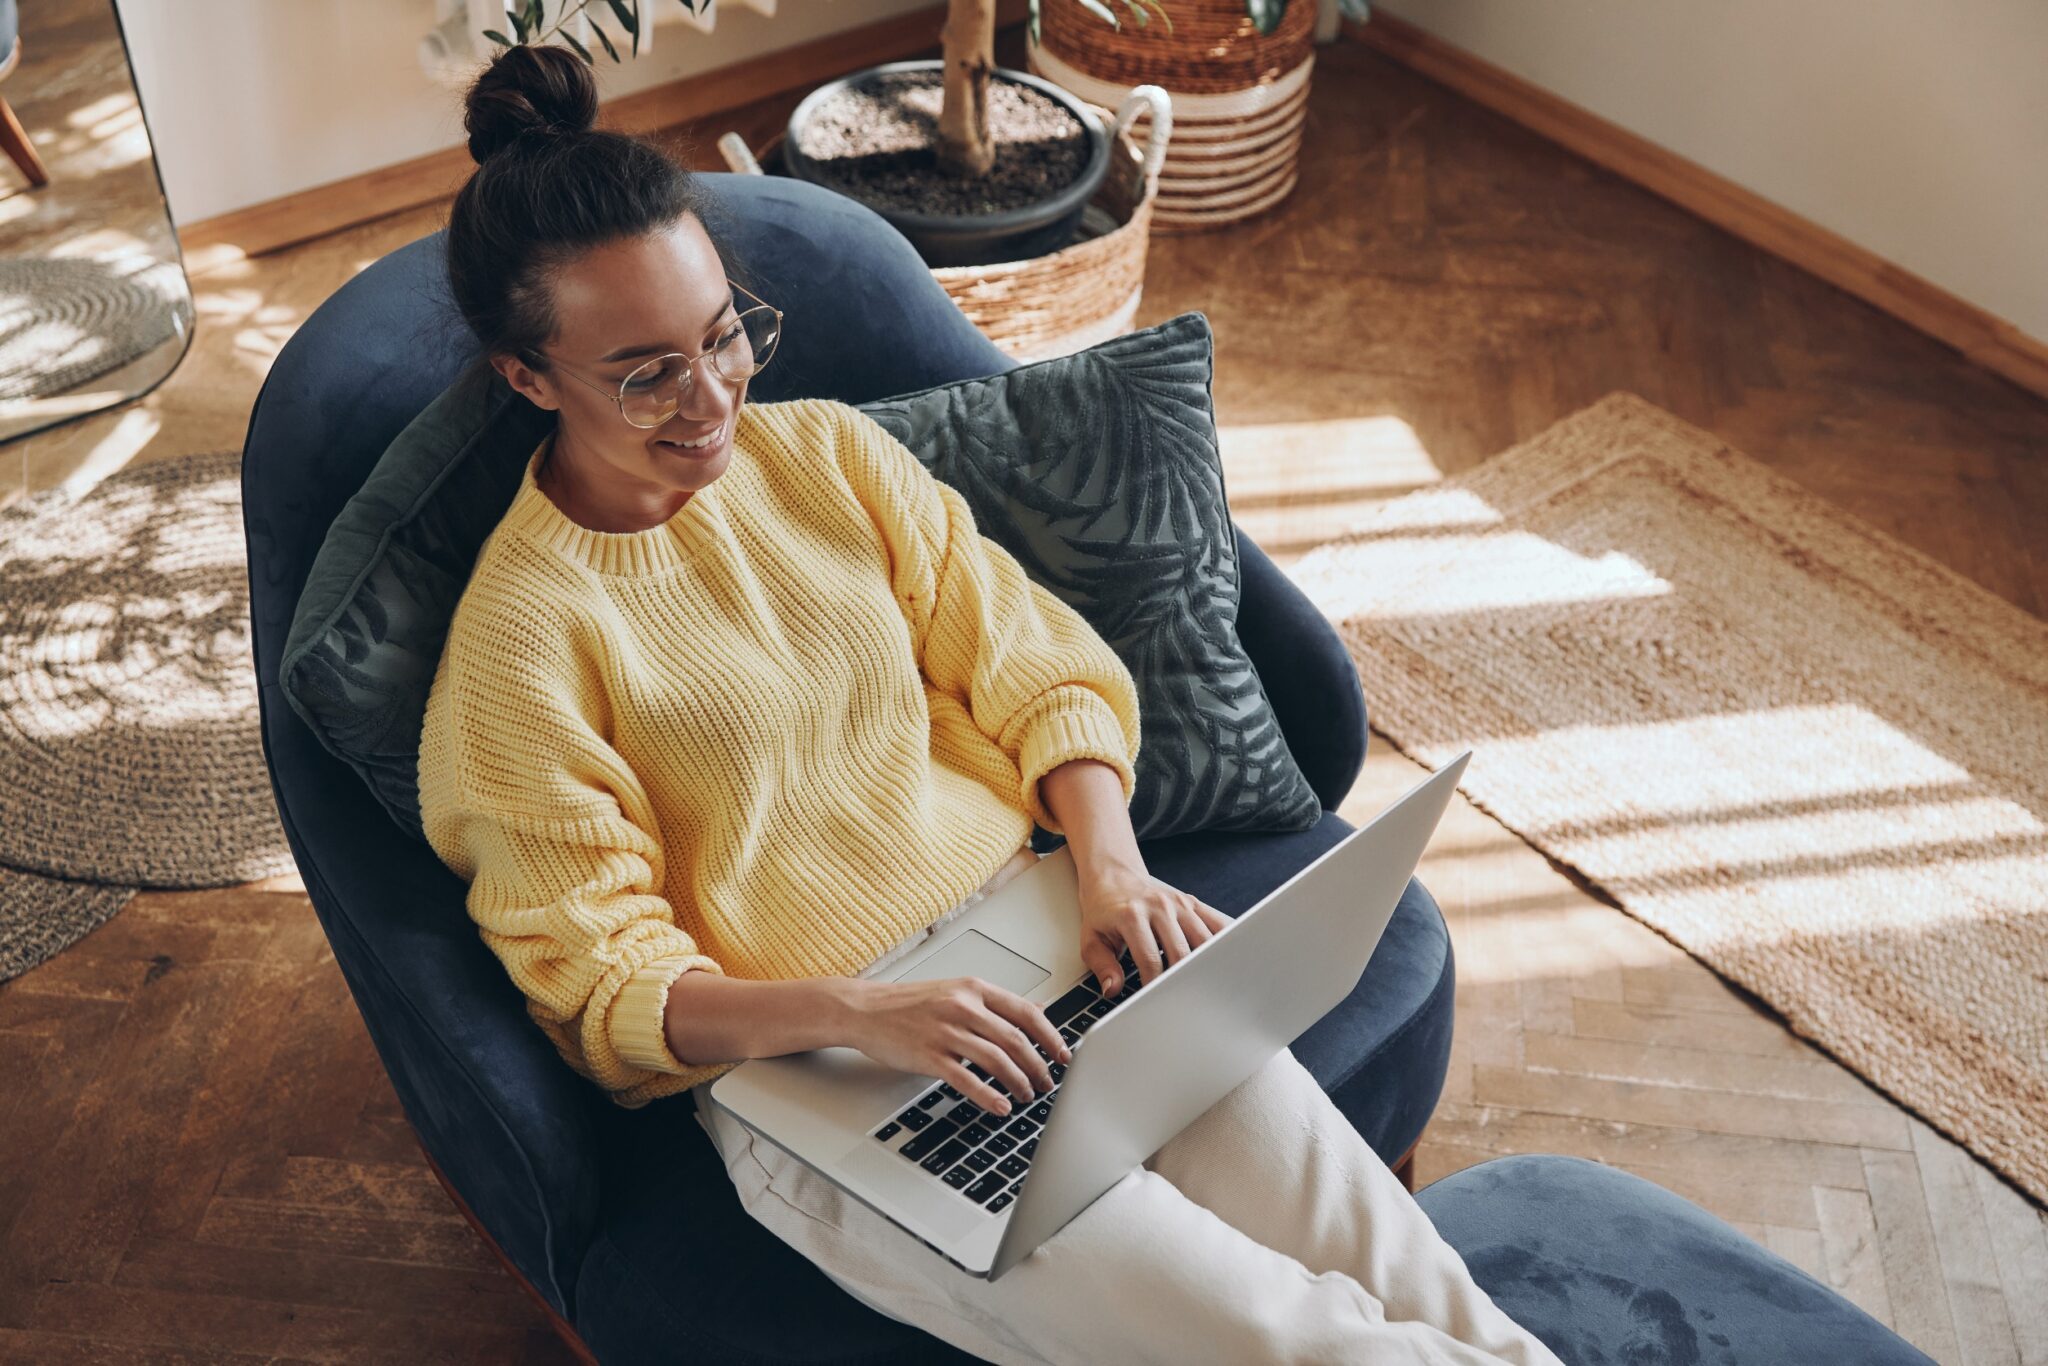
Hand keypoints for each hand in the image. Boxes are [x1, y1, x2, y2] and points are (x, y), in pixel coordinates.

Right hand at [843, 976, 1070, 1116]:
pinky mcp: (928, 1055)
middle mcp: (963, 1007)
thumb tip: (1038, 1008)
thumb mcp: (958, 991)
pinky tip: (1000, 1106)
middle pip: (1015, 1039)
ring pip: (996, 1060)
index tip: (1063, 1056)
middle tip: (1048, 1083)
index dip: (1051, 1037)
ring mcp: (945, 1031)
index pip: (1026, 1012)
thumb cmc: (910, 1003)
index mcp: (974, 989)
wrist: (865, 1009)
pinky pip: (966, 1078)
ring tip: (1027, 1096)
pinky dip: (988, 1095)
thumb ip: (997, 1003)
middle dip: (1038, 1066)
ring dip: (1018, 1082)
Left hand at [1077, 863, 1229, 994]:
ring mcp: (1179, 903)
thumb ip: (1101, 966)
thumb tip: (1112, 988)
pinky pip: (1216, 922)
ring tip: (1203, 984)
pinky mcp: (1192, 902)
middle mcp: (1159, 907)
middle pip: (1181, 952)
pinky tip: (1224, 959)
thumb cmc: (1103, 911)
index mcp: (1132, 916)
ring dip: (1204, 964)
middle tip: (1181, 998)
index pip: (1150, 960)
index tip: (1154, 1001)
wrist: (1114, 878)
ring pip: (1204, 940)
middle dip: (1181, 980)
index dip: (1154, 986)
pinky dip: (1224, 941)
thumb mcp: (1091, 939)